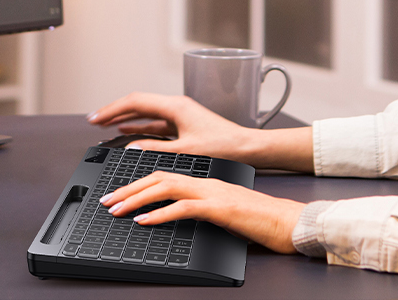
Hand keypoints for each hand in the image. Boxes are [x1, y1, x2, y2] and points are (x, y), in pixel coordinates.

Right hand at [87, 93, 256, 161]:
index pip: (135, 102)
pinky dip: (139, 126)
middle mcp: (176, 106)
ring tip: (105, 126)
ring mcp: (180, 114)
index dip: (112, 110)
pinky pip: (155, 123)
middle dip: (114, 112)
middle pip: (138, 104)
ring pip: (145, 113)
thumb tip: (131, 147)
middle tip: (94, 121)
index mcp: (175, 106)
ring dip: (125, 118)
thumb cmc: (224, 147)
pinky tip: (128, 132)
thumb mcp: (186, 151)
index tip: (95, 118)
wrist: (247, 147)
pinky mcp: (184, 124)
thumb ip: (156, 148)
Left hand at [102, 171, 305, 253]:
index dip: (138, 184)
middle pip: (159, 177)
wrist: (289, 222)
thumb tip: (176, 218)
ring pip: (166, 187)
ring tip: (118, 210)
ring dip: (137, 198)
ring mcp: (213, 193)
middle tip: (108, 201)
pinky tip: (145, 221)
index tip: (119, 195)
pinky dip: (160, 214)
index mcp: (206, 183)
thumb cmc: (260, 221)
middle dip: (129, 188)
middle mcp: (206, 182)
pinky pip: (184, 208)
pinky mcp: (221, 208)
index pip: (165, 176)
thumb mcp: (224, 214)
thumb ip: (201, 211)